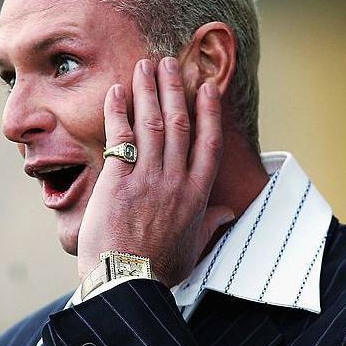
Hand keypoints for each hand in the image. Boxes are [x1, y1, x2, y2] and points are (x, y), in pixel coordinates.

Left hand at [76, 57, 234, 286]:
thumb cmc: (158, 269)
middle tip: (169, 63)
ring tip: (145, 65)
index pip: (208, 143)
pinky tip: (117, 92)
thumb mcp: (193, 247)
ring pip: (152, 124)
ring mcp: (147, 179)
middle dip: (174, 89)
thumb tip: (228, 213)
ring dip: (148, 91)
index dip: (209, 111)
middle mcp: (175, 181)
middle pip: (180, 124)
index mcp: (197, 195)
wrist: (127, 282)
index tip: (207, 87)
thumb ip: (210, 224)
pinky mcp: (118, 181)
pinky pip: (120, 137)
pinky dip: (119, 112)